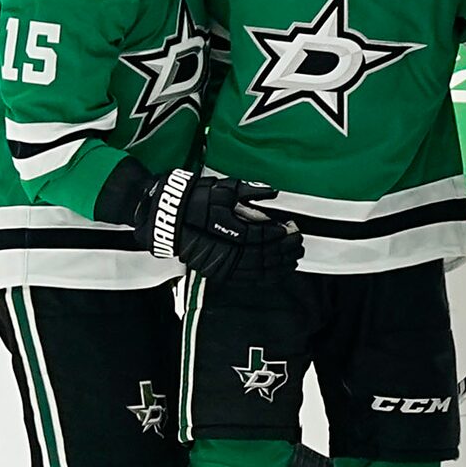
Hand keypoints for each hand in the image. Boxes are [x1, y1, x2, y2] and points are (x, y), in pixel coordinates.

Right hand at [132, 170, 303, 281]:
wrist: (166, 218)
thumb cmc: (193, 198)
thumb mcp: (220, 188)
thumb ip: (247, 190)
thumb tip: (271, 191)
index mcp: (226, 228)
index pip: (261, 235)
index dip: (279, 233)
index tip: (291, 227)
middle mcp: (224, 250)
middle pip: (263, 255)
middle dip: (284, 250)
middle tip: (299, 242)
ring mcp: (221, 264)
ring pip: (257, 270)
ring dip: (279, 265)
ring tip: (294, 257)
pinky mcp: (218, 272)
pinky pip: (247, 278)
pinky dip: (266, 277)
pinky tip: (279, 272)